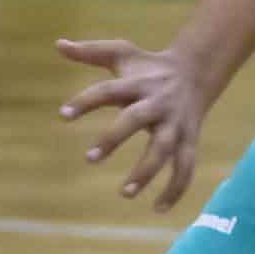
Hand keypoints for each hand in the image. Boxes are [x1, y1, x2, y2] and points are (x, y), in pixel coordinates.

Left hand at [54, 34, 215, 209]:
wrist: (196, 70)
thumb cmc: (149, 66)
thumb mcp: (122, 54)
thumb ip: (90, 52)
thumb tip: (58, 44)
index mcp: (137, 83)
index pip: (107, 91)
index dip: (85, 101)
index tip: (63, 116)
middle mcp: (156, 104)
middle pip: (134, 120)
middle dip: (113, 139)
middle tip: (88, 158)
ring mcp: (175, 124)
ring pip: (163, 150)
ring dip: (146, 172)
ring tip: (124, 193)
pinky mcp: (189, 140)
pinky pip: (185, 168)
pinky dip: (176, 189)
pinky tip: (158, 209)